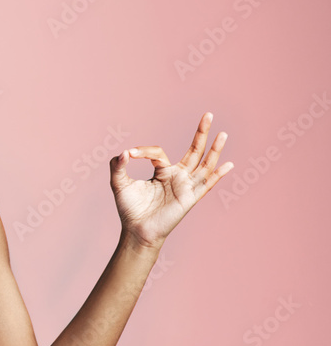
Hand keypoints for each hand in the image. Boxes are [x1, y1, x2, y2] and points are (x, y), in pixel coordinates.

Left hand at [109, 112, 232, 249]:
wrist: (136, 230)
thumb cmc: (130, 209)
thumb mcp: (119, 183)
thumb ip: (117, 166)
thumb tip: (123, 152)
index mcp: (162, 171)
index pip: (159, 152)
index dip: (143, 150)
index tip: (129, 155)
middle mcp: (177, 176)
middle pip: (194, 151)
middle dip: (201, 132)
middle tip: (208, 114)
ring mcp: (185, 186)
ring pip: (204, 164)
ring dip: (214, 149)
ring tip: (223, 133)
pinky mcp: (189, 198)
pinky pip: (206, 185)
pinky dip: (217, 175)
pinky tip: (229, 165)